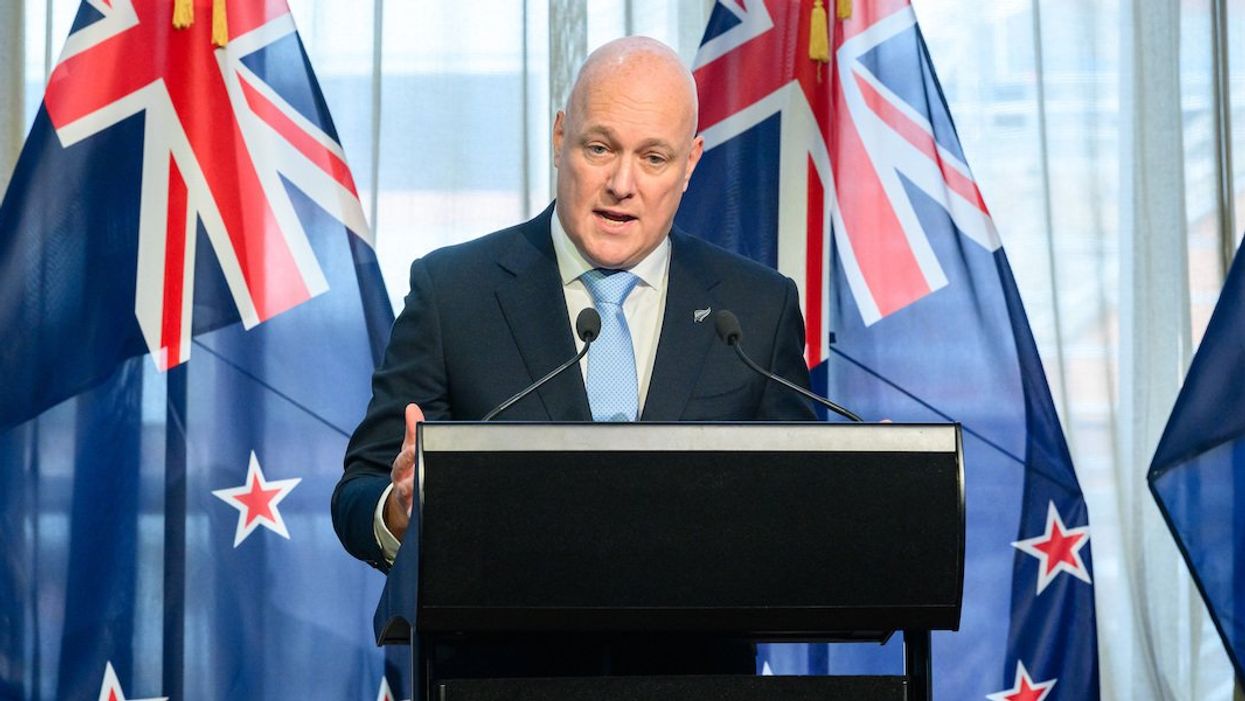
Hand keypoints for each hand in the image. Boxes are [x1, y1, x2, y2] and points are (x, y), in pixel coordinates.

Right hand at [384, 403, 423, 542]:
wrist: (397, 507)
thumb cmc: (408, 473)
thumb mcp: (409, 452)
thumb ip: (412, 431)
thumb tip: (411, 406)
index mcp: (401, 470)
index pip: (401, 462)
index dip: (407, 455)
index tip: (413, 448)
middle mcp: (402, 487)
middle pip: (405, 484)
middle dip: (412, 481)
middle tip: (420, 476)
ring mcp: (408, 505)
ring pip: (411, 503)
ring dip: (417, 501)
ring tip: (424, 498)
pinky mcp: (415, 519)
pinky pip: (420, 520)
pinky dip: (423, 519)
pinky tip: (432, 516)